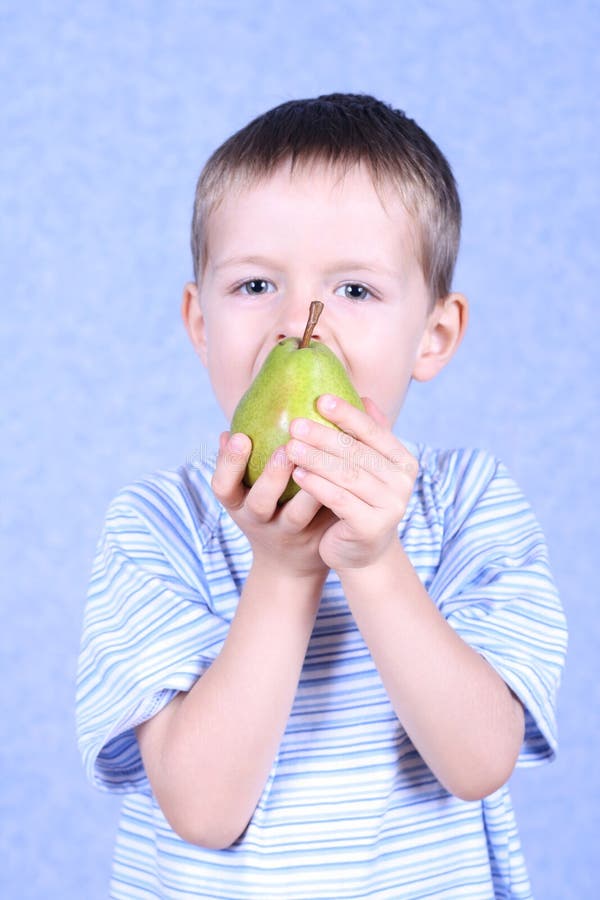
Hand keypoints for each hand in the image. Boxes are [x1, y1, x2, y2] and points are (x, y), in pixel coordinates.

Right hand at [211, 432, 334, 580]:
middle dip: (270, 476)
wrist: (290, 566)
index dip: (229, 463)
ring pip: (297, 514)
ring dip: (308, 489)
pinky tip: (347, 469)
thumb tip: (227, 432)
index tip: (240, 436)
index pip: (223, 487)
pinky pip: (325, 516)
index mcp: (238, 507)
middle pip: (259, 503)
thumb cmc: (266, 513)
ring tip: (321, 462)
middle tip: (286, 448)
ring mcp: (290, 533)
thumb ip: (239, 467)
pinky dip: (334, 494)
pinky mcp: (317, 538)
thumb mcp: (244, 496)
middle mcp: (261, 523)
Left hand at [285, 395, 417, 570]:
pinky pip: (339, 500)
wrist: (362, 554)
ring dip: (316, 458)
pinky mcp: (371, 527)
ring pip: (347, 475)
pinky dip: (317, 485)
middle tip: (295, 424)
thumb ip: (367, 436)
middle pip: (357, 452)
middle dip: (324, 436)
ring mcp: (390, 506)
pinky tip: (297, 474)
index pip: (373, 431)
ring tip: (290, 447)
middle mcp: (402, 482)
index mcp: (403, 461)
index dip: (347, 414)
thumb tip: (363, 395)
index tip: (320, 399)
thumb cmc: (359, 502)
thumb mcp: (366, 469)